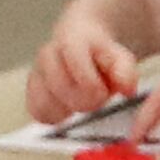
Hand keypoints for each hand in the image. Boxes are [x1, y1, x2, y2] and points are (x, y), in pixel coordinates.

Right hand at [23, 21, 149, 128]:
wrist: (81, 44)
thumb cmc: (102, 54)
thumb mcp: (121, 57)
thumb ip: (126, 71)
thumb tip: (128, 89)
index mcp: (71, 42)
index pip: (75, 63)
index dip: (91, 85)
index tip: (103, 94)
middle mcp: (47, 55)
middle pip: (60, 88)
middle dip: (83, 101)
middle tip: (96, 101)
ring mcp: (36, 72)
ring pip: (45, 102)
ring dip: (67, 112)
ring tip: (81, 104)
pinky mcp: (31, 91)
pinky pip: (37, 111)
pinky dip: (54, 118)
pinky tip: (68, 112)